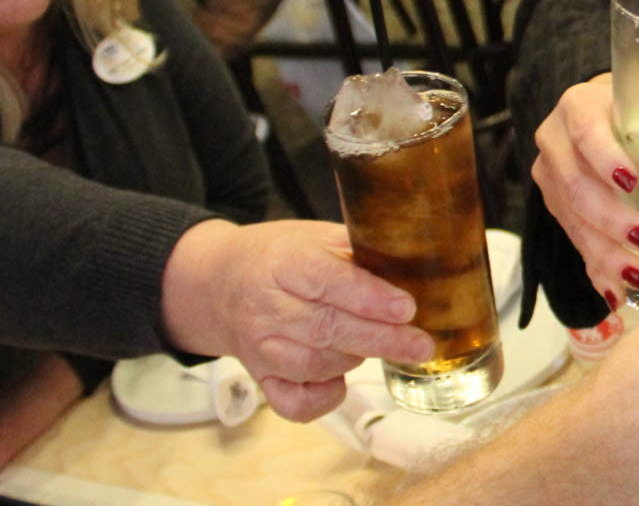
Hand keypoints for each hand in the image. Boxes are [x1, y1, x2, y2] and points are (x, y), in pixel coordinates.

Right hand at [159, 219, 434, 421]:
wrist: (218, 283)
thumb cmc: (279, 256)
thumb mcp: (316, 236)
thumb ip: (357, 251)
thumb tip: (413, 266)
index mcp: (283, 263)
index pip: (326, 281)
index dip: (368, 297)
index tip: (406, 308)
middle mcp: (266, 308)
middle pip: (326, 329)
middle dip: (380, 339)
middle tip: (420, 344)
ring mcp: (259, 348)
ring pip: (313, 365)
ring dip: (353, 360)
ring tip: (379, 344)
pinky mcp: (260, 377)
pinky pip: (292, 403)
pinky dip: (322, 400)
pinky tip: (340, 382)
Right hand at [531, 74, 638, 307]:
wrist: (602, 112)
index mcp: (583, 106)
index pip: (585, 130)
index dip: (605, 157)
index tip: (631, 181)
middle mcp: (557, 139)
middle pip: (576, 184)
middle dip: (611, 219)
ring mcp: (552, 175)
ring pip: (572, 219)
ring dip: (605, 253)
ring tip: (638, 276)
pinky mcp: (556, 204)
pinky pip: (573, 239)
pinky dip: (596, 267)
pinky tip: (615, 292)